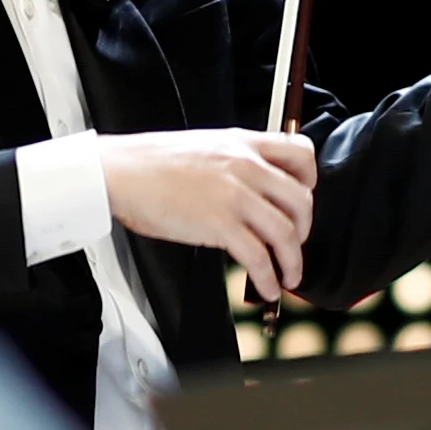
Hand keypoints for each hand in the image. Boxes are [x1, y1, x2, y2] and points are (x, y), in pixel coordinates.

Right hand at [105, 127, 321, 306]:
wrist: (120, 172)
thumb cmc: (151, 162)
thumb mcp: (204, 146)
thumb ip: (233, 161)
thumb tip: (251, 188)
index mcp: (243, 143)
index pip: (301, 154)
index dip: (310, 181)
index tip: (304, 199)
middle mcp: (246, 166)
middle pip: (301, 200)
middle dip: (305, 230)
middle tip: (296, 244)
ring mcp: (235, 195)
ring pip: (286, 232)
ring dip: (293, 261)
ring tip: (289, 277)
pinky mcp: (219, 224)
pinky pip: (259, 256)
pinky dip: (268, 277)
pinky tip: (266, 286)